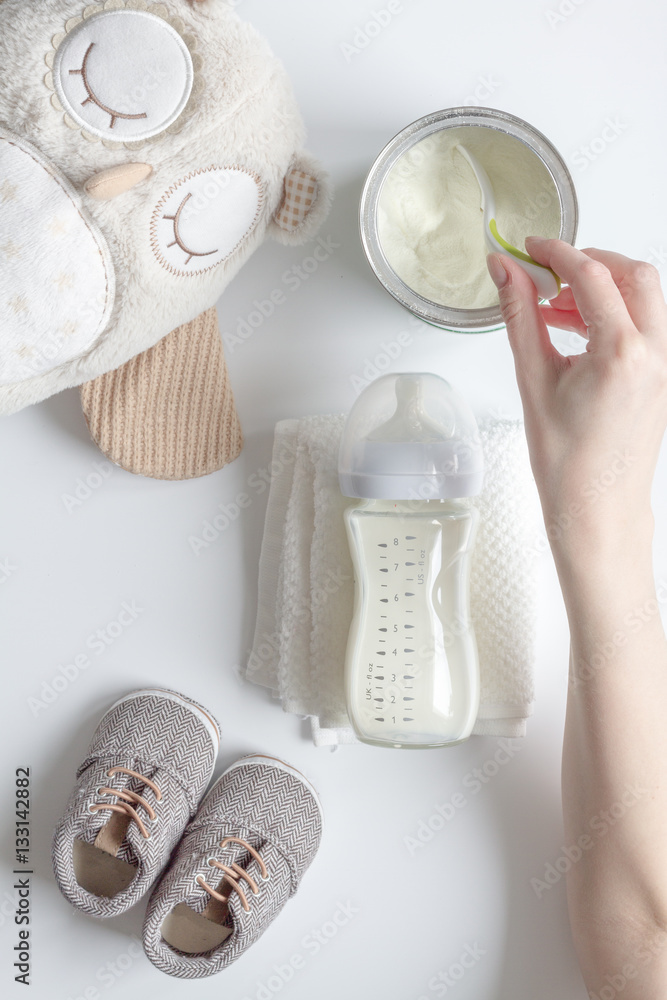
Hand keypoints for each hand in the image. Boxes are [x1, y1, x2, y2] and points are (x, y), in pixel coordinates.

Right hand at [487, 240, 666, 561]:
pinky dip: (615, 315)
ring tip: (556, 309)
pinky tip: (578, 332)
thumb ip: (520, 316)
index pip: (592, 275)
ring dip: (603, 289)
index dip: (556, 253)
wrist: (597, 510)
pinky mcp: (664, 377)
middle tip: (548, 275)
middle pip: (633, 274)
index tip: (531, 248)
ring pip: (646, 297)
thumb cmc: (568, 464)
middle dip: (590, 264)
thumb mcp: (533, 381)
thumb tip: (506, 272)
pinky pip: (647, 326)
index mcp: (622, 353)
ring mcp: (666, 366)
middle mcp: (656, 354)